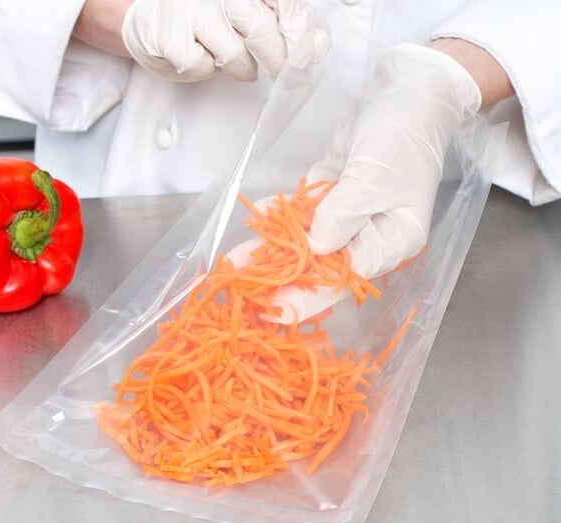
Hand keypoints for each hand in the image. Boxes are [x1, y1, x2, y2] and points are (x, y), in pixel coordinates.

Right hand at [121, 0, 328, 81]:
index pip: (285, 2)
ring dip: (242, 68)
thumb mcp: (249, 13)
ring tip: (238, 63)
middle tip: (283, 74)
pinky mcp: (169, 34)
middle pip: (262, 29)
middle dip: (279, 60)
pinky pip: (201, 66)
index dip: (300, 32)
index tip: (309, 55)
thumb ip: (283, 24)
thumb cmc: (205, 17)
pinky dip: (205, 71)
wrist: (150, 18)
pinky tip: (201, 56)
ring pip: (234, 53)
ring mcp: (191, 8)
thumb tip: (318, 44)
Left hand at [230, 43, 480, 322]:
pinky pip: (301, 211)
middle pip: (320, 265)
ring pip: (305, 239)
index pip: (344, 279)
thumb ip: (343, 215)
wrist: (408, 90)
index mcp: (390, 242)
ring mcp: (348, 215)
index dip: (308, 297)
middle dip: (280, 275)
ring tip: (233, 262)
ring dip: (270, 247)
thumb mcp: (375, 178)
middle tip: (241, 288)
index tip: (274, 311)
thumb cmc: (403, 136)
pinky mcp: (332, 194)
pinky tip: (254, 222)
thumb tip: (314, 249)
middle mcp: (368, 235)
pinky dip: (278, 215)